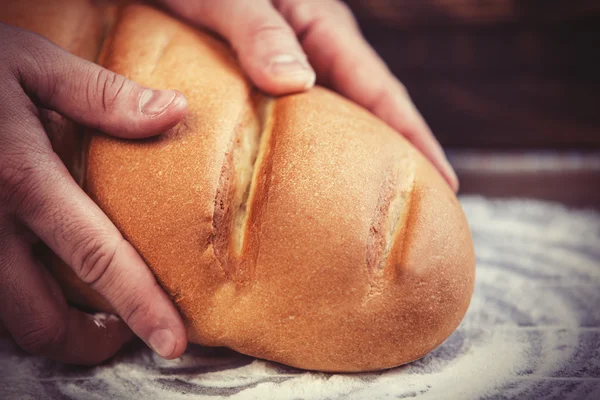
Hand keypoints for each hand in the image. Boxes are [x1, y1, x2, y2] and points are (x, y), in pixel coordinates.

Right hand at [0, 23, 187, 363]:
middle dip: (88, 343)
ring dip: (53, 328)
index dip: (139, 305)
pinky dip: (21, 301)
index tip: (172, 341)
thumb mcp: (33, 65)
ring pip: (6, 318)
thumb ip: (103, 96)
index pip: (96, 256)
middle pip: (38, 320)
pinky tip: (43, 280)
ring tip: (91, 314)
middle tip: (122, 331)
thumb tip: (175, 112)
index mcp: (22, 179)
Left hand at [158, 0, 458, 190]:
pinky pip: (301, 124)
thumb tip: (297, 83)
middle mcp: (317, 50)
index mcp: (321, 27)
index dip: (416, 137)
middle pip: (370, 111)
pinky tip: (311, 181)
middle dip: (400, 156)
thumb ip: (258, 32)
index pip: (381, 91)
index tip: (445, 182)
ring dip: (358, 159)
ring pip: (337, 121)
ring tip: (374, 205)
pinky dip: (313, 153)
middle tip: (421, 208)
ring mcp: (295, 66)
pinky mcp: (267, 80)